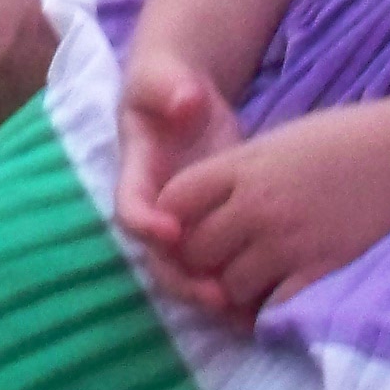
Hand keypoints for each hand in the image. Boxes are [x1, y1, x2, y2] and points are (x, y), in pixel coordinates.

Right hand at [112, 48, 244, 297]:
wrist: (182, 93)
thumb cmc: (167, 83)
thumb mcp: (164, 77)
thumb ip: (172, 88)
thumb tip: (186, 101)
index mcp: (135, 169)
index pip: (128, 206)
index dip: (144, 223)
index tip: (171, 232)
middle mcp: (153, 205)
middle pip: (155, 256)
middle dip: (181, 279)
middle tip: (216, 295)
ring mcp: (180, 220)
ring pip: (183, 270)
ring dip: (206, 293)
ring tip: (242, 312)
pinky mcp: (210, 225)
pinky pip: (212, 265)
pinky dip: (231, 288)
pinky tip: (260, 306)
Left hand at [151, 92, 389, 321]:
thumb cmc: (341, 140)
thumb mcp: (275, 143)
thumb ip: (234, 175)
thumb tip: (200, 212)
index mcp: (242, 166)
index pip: (174, 200)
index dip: (173, 220)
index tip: (188, 228)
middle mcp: (256, 204)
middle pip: (196, 250)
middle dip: (201, 262)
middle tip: (218, 265)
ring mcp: (288, 240)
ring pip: (229, 286)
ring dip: (235, 290)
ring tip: (253, 282)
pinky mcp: (321, 270)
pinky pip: (273, 308)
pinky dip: (269, 310)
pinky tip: (279, 298)